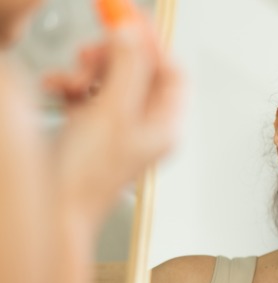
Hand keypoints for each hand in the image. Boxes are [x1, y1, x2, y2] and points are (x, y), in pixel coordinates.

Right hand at [45, 20, 180, 226]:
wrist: (51, 210)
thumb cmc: (87, 178)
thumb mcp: (113, 113)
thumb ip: (127, 69)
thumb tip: (133, 34)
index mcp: (165, 126)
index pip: (172, 73)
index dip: (152, 45)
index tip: (129, 23)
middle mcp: (145, 127)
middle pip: (139, 73)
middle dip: (112, 57)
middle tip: (91, 55)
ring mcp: (117, 129)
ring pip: (109, 80)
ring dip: (86, 72)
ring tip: (71, 81)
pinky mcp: (89, 130)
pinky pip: (85, 95)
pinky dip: (70, 87)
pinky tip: (57, 90)